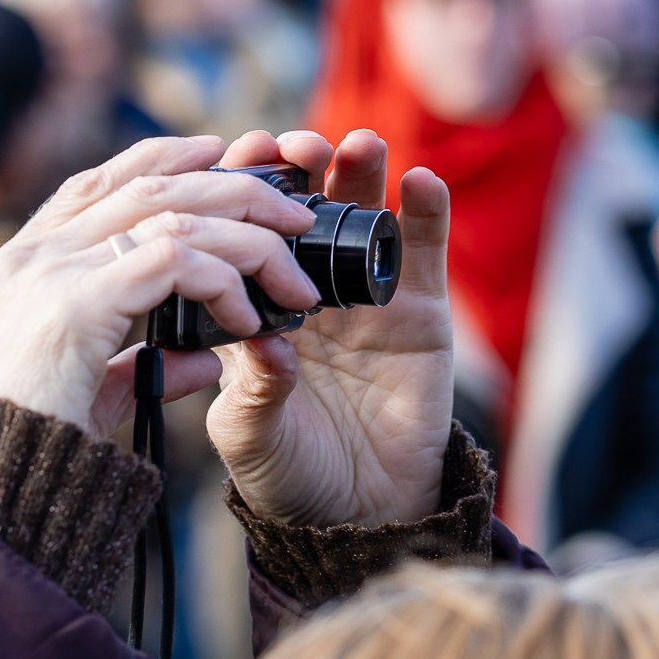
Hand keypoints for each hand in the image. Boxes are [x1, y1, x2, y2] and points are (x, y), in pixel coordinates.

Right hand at [0, 136, 322, 431]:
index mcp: (12, 271)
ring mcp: (45, 273)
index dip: (160, 159)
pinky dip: (222, 280)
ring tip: (291, 265)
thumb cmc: (10, 457)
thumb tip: (202, 361)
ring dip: (245, 230)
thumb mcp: (79, 399)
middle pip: (142, 182)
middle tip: (289, 205)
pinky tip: (246, 316)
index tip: (215, 153)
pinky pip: (174, 261)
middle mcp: (26, 258)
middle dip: (227, 184)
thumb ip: (136, 369)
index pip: (92, 186)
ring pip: (169, 210)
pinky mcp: (73, 304)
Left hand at [205, 128, 454, 527]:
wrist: (354, 514)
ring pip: (363, 216)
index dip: (238, 193)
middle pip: (302, 208)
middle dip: (298, 166)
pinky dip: (426, 211)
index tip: (233, 159)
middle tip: (294, 144)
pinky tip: (419, 182)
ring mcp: (365, 297)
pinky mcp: (421, 312)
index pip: (240, 234)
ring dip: (361, 172)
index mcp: (252, 308)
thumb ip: (254, 392)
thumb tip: (267, 349)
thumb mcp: (250, 436)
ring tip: (356, 145)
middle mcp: (307, 291)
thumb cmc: (287, 473)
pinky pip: (423, 252)